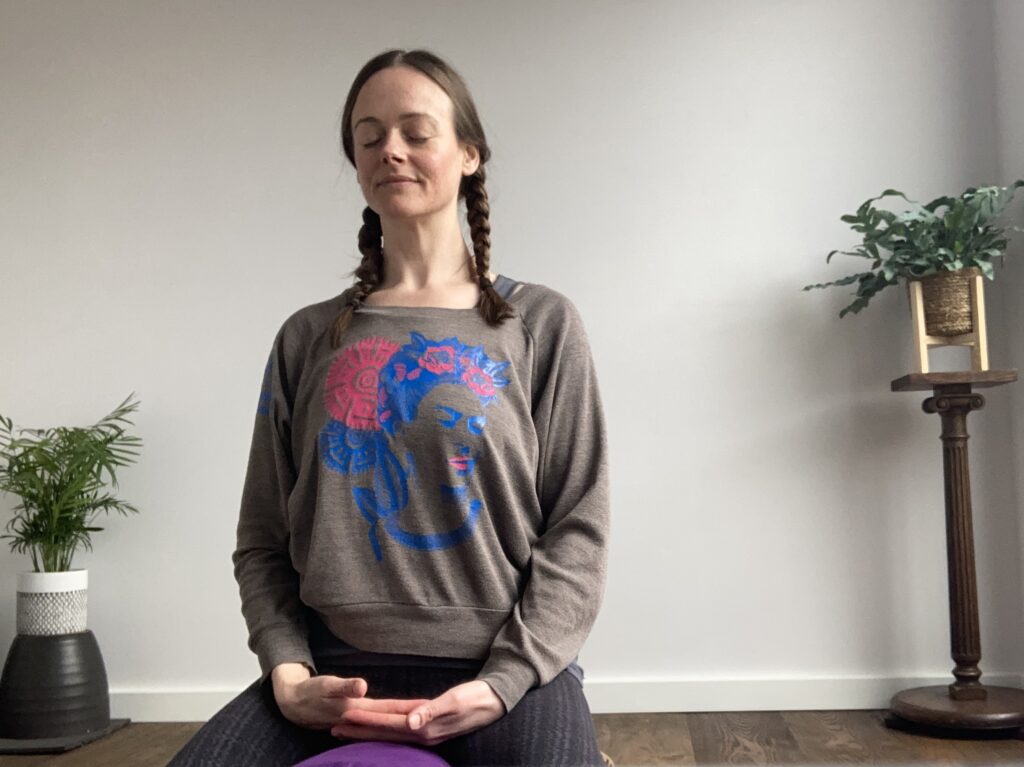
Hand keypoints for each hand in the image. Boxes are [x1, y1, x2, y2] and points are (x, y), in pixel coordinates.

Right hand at [272, 663, 425, 730]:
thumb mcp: (326, 685)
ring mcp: (357, 721)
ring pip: (385, 724)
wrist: (292, 705)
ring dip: (402, 722)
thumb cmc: (310, 692)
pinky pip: (376, 724)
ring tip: (422, 721)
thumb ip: (345, 686)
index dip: (410, 708)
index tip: (429, 706)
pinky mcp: (353, 720)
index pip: (391, 709)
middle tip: (435, 714)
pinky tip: (396, 726)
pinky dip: (388, 724)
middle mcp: (361, 718)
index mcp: (358, 709)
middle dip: (413, 717)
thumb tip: (363, 686)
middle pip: (392, 719)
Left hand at [330, 679, 505, 746]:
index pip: (388, 723)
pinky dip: (385, 728)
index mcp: (424, 726)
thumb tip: (411, 723)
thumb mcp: (453, 701)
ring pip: (390, 733)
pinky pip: (401, 729)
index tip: (344, 718)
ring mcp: (426, 732)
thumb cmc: (475, 698)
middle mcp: (422, 732)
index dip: (366, 721)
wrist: (494, 701)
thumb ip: (431, 711)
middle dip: (359, 732)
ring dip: (368, 732)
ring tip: (348, 730)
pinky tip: (380, 727)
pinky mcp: (430, 726)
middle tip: (334, 729)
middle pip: (384, 733)